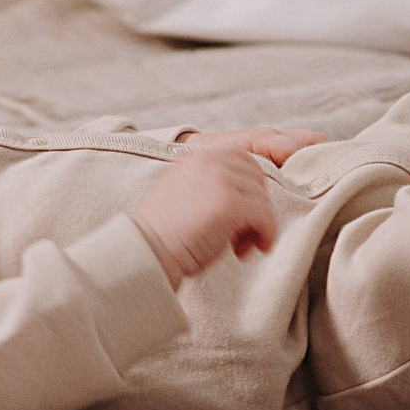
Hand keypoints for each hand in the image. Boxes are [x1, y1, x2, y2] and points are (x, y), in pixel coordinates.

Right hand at [133, 131, 305, 287]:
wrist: (144, 252)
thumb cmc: (162, 235)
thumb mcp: (184, 195)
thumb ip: (210, 186)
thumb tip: (246, 199)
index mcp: (195, 157)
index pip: (241, 159)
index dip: (249, 188)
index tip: (243, 215)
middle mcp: (208, 161)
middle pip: (257, 176)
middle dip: (257, 204)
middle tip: (243, 234)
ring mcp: (220, 180)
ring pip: (262, 198)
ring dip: (258, 225)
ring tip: (239, 247)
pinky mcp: (229, 203)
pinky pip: (264, 215)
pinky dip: (265, 234)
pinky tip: (248, 252)